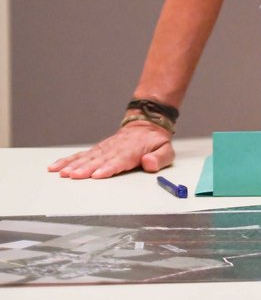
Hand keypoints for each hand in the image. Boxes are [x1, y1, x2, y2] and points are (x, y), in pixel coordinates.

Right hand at [48, 121, 174, 178]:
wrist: (146, 123)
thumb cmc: (155, 140)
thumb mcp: (166, 148)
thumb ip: (160, 158)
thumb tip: (149, 162)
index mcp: (133, 150)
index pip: (120, 160)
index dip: (108, 167)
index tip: (97, 174)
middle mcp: (116, 148)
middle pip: (100, 160)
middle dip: (86, 168)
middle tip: (74, 176)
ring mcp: (105, 148)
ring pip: (88, 157)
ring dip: (74, 165)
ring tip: (63, 173)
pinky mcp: (97, 149)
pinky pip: (81, 155)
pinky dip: (68, 160)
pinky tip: (56, 166)